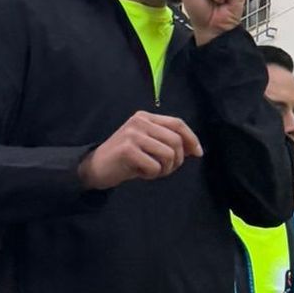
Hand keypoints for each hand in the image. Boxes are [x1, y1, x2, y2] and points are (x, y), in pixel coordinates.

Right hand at [78, 112, 202, 189]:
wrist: (95, 168)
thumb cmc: (125, 159)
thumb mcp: (148, 145)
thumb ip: (168, 142)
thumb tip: (195, 149)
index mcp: (145, 117)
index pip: (177, 123)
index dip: (192, 139)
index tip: (198, 153)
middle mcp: (139, 121)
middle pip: (176, 141)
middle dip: (177, 160)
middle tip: (165, 169)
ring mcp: (133, 134)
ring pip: (169, 154)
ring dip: (165, 169)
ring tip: (152, 171)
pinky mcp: (127, 150)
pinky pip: (155, 167)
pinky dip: (152, 175)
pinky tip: (140, 173)